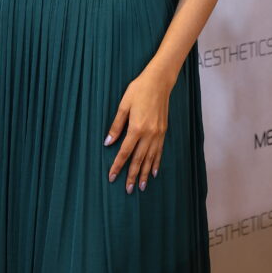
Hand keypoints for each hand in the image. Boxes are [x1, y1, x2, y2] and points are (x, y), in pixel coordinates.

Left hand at [104, 65, 173, 192]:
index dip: (118, 165)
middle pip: (138, 159)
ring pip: (150, 158)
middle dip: (131, 175)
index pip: (125, 152)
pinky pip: (159, 151)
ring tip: (140, 187)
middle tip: (127, 190)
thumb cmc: (138, 90)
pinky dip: (156, 163)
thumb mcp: (123, 105)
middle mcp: (148, 134)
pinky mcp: (163, 131)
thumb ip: (116, 126)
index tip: (112, 177)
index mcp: (136, 128)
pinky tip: (153, 172)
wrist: (159, 82)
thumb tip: (108, 143)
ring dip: (144, 173)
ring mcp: (158, 134)